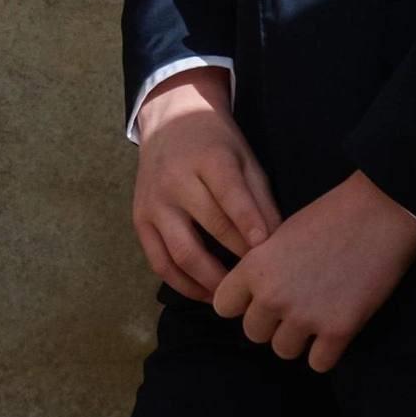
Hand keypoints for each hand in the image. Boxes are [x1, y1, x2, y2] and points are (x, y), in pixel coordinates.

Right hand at [133, 71, 281, 301]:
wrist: (168, 120)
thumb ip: (260, 197)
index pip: (229, 196)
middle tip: (261, 282)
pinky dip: (182, 284)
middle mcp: (175, 181)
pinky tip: (205, 294)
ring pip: (181, 254)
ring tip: (234, 297)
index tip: (267, 251)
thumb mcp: (243, 156)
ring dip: (211, 282)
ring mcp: (154, 203)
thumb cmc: (215, 142)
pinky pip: (159, 262)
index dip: (250, 225)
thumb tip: (276, 242)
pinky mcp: (139, 220)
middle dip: (238, 259)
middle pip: (209, 228)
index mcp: (207, 159)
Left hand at [211, 172, 415, 372]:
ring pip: (283, 351)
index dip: (241, 303)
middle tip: (293, 305)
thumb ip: (261, 268)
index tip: (256, 297)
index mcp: (254, 267)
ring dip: (297, 339)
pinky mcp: (338, 331)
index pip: (223, 306)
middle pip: (253, 333)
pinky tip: (334, 331)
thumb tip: (253, 296)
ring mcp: (305, 317)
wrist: (377, 215)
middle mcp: (273, 296)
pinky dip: (326, 352)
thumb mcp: (279, 235)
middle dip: (271, 323)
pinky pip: (318, 364)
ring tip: (315, 315)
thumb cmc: (328, 217)